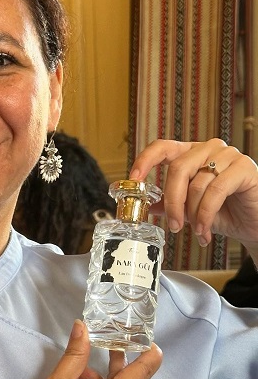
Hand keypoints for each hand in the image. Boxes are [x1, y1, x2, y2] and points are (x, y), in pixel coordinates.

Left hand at [129, 139, 257, 256]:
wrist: (254, 223)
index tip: (133, 179)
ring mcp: (228, 155)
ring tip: (196, 231)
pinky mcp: (245, 167)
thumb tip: (144, 205)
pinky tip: (205, 231)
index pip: (162, 147)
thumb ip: (168, 203)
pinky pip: (216, 191)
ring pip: (196, 183)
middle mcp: (208, 149)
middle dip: (172, 201)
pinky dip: (206, 214)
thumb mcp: (189, 209)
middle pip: (177, 169)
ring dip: (192, 213)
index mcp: (190, 154)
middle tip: (174, 225)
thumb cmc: (224, 212)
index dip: (145, 160)